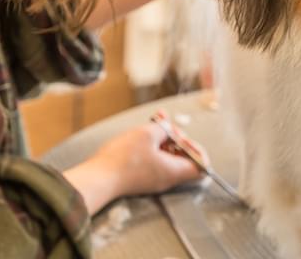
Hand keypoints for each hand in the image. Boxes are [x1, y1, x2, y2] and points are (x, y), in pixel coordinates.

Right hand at [64, 123, 206, 214]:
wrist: (98, 178)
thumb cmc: (124, 158)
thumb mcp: (148, 133)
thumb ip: (165, 128)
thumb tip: (168, 129)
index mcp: (175, 170)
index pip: (201, 165)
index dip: (196, 148)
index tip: (183, 137)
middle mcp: (167, 178)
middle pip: (183, 157)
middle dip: (176, 137)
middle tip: (165, 124)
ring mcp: (153, 178)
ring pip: (167, 156)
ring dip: (163, 137)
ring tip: (155, 121)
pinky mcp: (140, 177)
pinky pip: (154, 159)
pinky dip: (152, 145)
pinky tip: (143, 131)